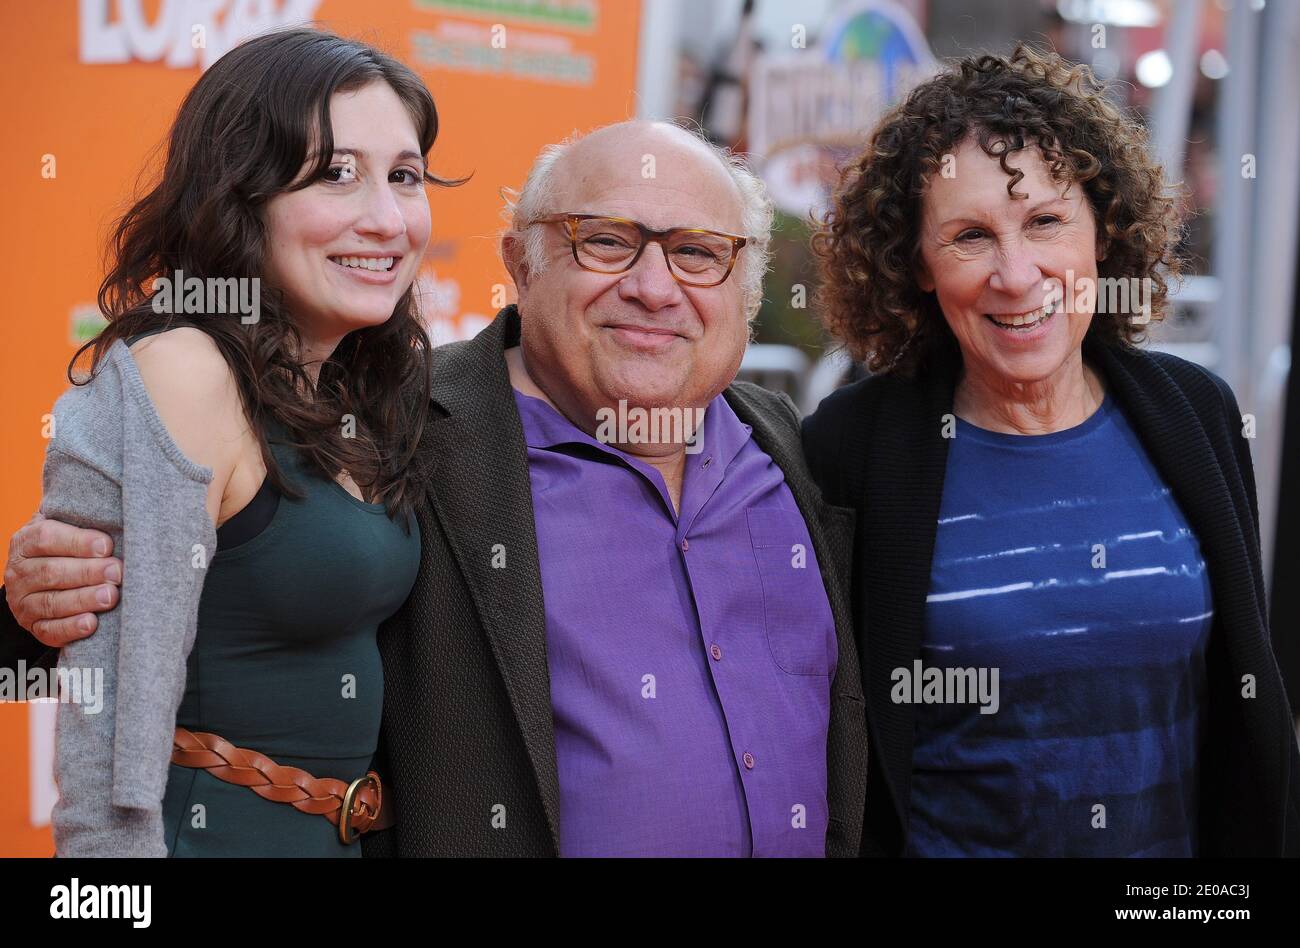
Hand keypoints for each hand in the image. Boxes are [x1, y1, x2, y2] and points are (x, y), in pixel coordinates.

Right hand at [4, 512, 122, 647]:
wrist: (49, 577)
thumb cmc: (70, 546)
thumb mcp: (68, 526)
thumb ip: (82, 518)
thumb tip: (113, 507)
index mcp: (25, 541)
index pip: (46, 538)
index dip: (77, 541)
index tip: (107, 545)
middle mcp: (19, 572)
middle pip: (52, 571)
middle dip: (88, 572)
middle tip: (118, 572)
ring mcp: (23, 601)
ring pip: (52, 601)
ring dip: (84, 599)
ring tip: (111, 596)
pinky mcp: (33, 626)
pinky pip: (49, 630)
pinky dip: (71, 628)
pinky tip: (92, 624)